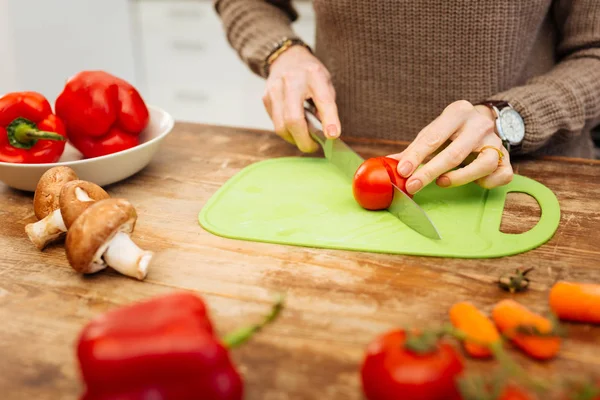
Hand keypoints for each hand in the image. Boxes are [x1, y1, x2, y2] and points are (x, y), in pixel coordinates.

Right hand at [262, 45, 340, 151]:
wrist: (287, 58)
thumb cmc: (310, 74)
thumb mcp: (325, 84)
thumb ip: (327, 106)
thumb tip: (327, 133)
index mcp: (313, 74)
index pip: (323, 100)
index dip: (329, 120)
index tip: (332, 136)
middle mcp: (291, 81)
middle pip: (293, 119)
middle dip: (304, 140)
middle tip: (314, 147)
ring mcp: (274, 90)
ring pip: (281, 126)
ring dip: (294, 138)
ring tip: (305, 138)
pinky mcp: (265, 98)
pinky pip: (276, 123)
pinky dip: (287, 131)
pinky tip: (294, 127)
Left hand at [389, 100, 513, 194]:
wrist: (485, 118)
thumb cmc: (452, 129)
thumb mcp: (434, 131)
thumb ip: (415, 149)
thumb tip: (389, 163)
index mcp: (457, 112)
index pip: (434, 137)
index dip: (416, 155)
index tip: (403, 170)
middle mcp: (479, 125)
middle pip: (455, 153)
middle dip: (430, 172)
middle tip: (412, 186)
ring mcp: (495, 141)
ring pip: (483, 164)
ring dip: (460, 178)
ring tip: (442, 182)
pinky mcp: (507, 157)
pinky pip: (502, 175)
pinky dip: (487, 182)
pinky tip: (474, 183)